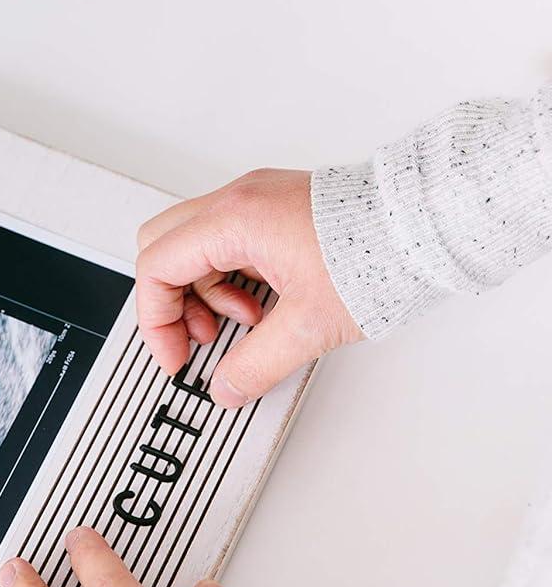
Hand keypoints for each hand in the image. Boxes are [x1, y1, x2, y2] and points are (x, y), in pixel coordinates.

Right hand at [136, 169, 362, 406]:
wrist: (430, 224)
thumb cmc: (379, 256)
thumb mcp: (310, 327)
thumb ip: (257, 363)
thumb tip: (227, 387)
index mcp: (235, 219)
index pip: (157, 265)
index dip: (157, 320)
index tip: (179, 357)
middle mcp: (239, 199)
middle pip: (164, 246)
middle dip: (173, 300)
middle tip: (201, 339)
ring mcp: (258, 199)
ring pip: (196, 244)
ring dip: (207, 291)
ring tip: (248, 323)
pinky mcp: (278, 207)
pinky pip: (230, 240)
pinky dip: (233, 275)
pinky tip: (266, 304)